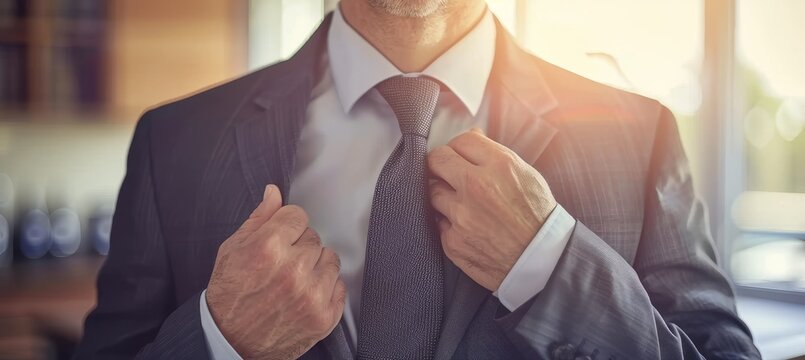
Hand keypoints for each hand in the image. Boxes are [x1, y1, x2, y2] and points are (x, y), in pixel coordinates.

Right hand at [206, 184, 345, 359]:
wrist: (230, 342)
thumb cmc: (229, 295)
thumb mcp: (233, 250)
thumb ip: (258, 219)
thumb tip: (274, 192)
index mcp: (268, 248)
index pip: (298, 215)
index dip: (287, 226)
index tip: (280, 239)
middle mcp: (293, 270)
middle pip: (314, 237)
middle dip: (299, 247)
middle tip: (281, 266)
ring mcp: (311, 295)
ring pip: (330, 260)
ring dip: (315, 267)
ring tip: (293, 281)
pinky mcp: (324, 316)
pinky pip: (339, 287)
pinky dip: (325, 290)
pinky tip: (304, 295)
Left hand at [427, 128, 556, 291]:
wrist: (543, 262)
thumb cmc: (538, 217)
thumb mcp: (527, 175)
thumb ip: (495, 155)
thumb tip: (472, 137)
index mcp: (499, 166)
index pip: (461, 141)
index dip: (460, 147)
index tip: (461, 156)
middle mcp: (477, 187)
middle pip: (437, 160)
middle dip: (442, 164)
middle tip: (449, 172)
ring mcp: (461, 216)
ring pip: (433, 192)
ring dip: (445, 195)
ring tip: (466, 205)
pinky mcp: (452, 241)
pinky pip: (440, 222)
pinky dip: (450, 223)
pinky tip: (469, 227)